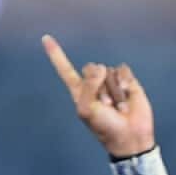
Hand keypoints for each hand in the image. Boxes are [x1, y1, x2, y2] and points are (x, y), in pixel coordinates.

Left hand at [43, 36, 155, 157]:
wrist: (130, 136)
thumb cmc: (105, 127)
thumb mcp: (86, 109)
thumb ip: (88, 85)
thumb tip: (102, 68)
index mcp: (79, 91)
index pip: (65, 70)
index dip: (56, 54)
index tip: (46, 38)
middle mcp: (95, 84)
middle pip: (90, 68)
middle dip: (98, 86)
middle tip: (105, 106)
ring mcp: (111, 82)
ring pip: (108, 71)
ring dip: (113, 91)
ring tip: (118, 107)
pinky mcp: (128, 82)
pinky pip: (122, 70)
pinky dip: (124, 82)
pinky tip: (127, 95)